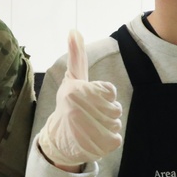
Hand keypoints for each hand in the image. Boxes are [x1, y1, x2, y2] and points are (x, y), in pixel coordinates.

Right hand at [36, 30, 122, 168]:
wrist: (59, 139)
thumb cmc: (68, 105)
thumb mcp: (71, 79)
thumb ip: (76, 55)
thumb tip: (74, 30)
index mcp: (76, 91)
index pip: (110, 91)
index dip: (103, 96)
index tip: (88, 100)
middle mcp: (80, 110)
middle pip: (115, 108)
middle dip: (106, 111)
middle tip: (89, 115)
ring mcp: (88, 130)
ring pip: (116, 123)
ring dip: (107, 126)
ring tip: (90, 127)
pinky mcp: (95, 147)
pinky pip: (116, 139)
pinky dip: (108, 140)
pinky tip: (94, 138)